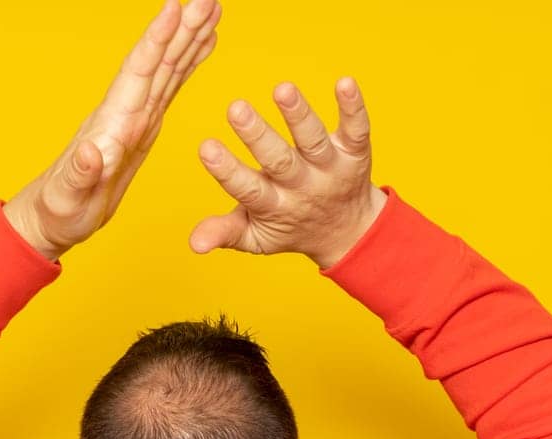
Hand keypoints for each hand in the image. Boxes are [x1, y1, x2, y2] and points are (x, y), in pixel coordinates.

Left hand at [4, 0, 220, 260]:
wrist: (52, 217)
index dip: (156, 41)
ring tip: (212, 9)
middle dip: (182, 30)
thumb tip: (90, 153)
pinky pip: (169, 89)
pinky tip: (201, 48)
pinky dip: (187, 65)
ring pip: (167, 70)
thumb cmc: (58, 210)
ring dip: (189, 39)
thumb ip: (79, 175)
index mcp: (111, 125)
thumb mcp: (67, 198)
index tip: (175, 8)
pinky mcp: (142, 130)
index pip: (137, 73)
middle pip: (157, 62)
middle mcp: (124, 114)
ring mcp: (134, 119)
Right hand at [190, 77, 386, 268]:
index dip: (228, 171)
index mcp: (274, 207)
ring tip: (282, 89)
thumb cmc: (289, 225)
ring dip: (299, 115)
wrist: (346, 230)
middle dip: (258, 136)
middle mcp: (303, 187)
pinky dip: (353, 107)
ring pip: (314, 141)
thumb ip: (225, 232)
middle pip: (280, 162)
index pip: (249, 190)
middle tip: (236, 109)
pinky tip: (344, 82)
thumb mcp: (255, 236)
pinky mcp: (355, 151)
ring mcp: (330, 168)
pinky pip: (357, 129)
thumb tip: (194, 244)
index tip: (206, 147)